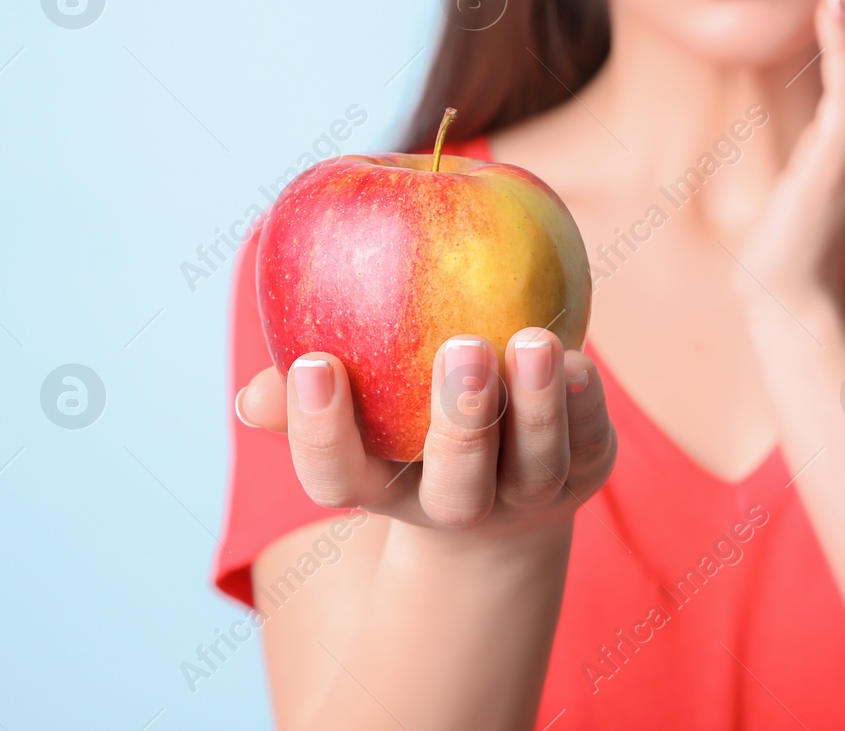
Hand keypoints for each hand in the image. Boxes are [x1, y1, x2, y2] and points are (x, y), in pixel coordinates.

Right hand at [236, 329, 615, 541]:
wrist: (506, 477)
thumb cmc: (405, 417)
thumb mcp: (355, 409)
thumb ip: (303, 393)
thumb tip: (254, 397)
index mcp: (385, 487)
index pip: (338, 478)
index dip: (320, 431)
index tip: (316, 361)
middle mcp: (458, 502)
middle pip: (456, 483)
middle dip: (459, 421)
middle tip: (460, 349)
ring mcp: (529, 491)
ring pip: (534, 463)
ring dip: (535, 405)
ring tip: (534, 342)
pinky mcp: (586, 468)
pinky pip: (590, 439)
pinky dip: (587, 405)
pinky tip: (580, 362)